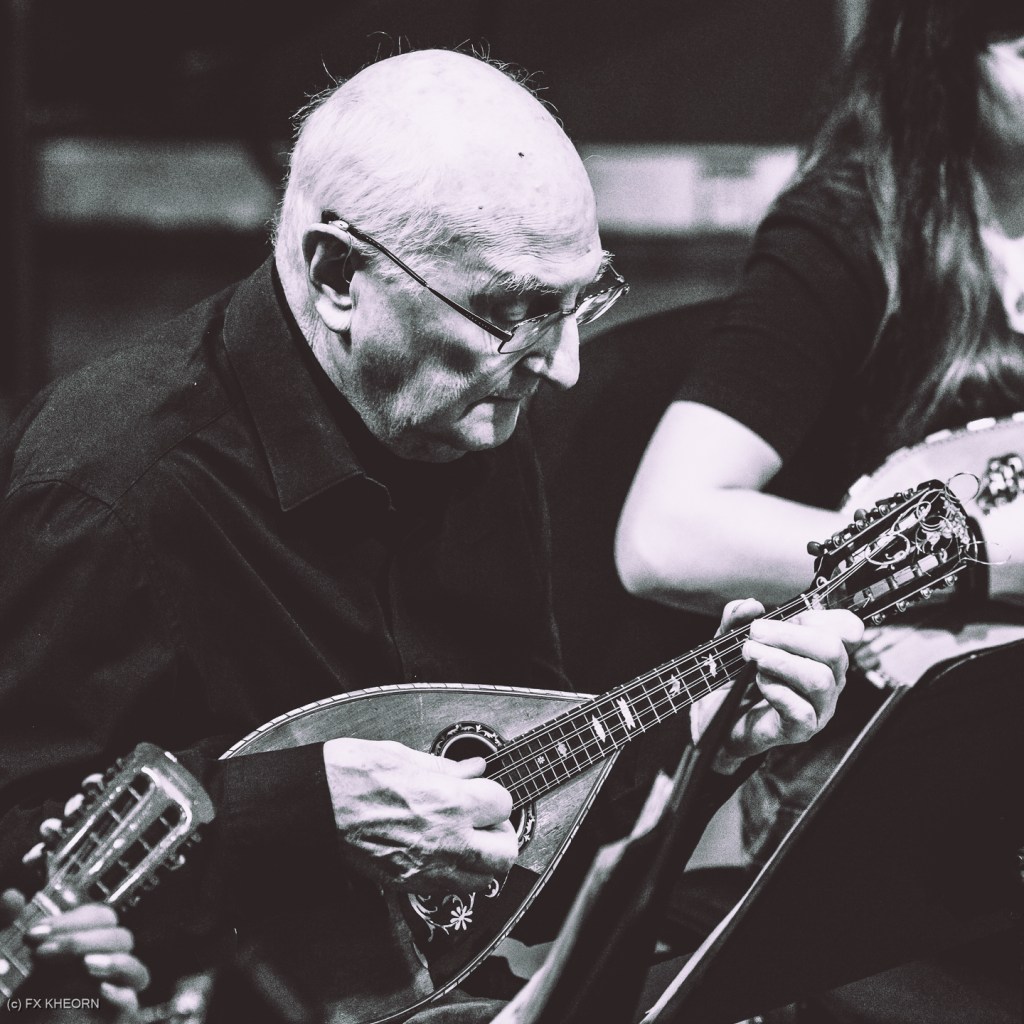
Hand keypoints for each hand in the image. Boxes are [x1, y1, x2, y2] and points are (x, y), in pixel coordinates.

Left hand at [2, 889, 148, 1018]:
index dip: (73, 920)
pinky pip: (131, 1005)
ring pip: (135, 969)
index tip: (32, 936)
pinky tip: (99, 992)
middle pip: (120, 938)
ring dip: (112, 961)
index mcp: (83, 948)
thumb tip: (12, 896)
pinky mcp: (108, 1021)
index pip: (102, 918)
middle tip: (42, 955)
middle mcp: (99, 968)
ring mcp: (107, 996)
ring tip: (85, 966)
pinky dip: (120, 995)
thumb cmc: (7, 1004)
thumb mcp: (0, 959)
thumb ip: (3, 926)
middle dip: (83, 941)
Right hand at [323, 738, 517, 892]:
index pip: (503, 804)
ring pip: (483, 880)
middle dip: (501, 835)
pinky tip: (441, 854)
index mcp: (450, 803)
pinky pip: (450, 889)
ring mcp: (428, 868)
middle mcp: (446, 842)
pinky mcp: (408, 884)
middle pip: (504, 853)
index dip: (494, 796)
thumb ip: (447, 769)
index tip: (483, 791)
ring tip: (466, 839)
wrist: (314, 807)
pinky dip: (456, 875)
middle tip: (486, 820)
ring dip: (483, 860)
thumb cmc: (352, 775)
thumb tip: (472, 769)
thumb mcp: (405, 756)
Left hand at [691, 599, 863, 772]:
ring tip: (752, 656)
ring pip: (819, 679)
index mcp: (820, 652)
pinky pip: (802, 710)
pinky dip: (776, 690)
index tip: (789, 617)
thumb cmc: (735, 675)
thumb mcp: (732, 638)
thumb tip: (751, 605)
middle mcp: (829, 678)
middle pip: (833, 650)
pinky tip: (758, 682)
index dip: (822, 617)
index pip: (848, 629)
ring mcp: (818, 707)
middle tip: (756, 634)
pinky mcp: (802, 730)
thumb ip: (738, 618)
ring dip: (780, 661)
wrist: (717, 714)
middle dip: (790, 635)